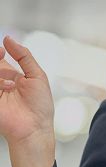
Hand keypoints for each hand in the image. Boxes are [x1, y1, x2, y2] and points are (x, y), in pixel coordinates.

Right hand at [0, 36, 55, 166]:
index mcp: (12, 76)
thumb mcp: (37, 75)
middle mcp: (0, 83)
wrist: (35, 127)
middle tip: (2, 63)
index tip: (2, 51)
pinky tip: (6, 89)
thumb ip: (23, 56)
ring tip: (10, 85)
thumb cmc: (40, 105)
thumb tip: (7, 39)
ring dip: (0, 76)